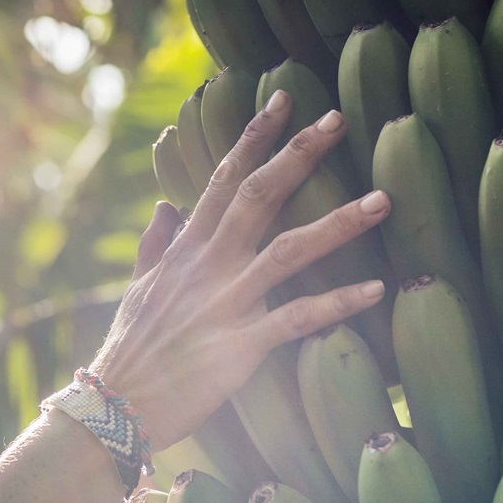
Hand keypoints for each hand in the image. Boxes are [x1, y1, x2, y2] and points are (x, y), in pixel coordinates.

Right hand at [89, 90, 391, 449]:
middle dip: (300, 153)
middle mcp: (210, 263)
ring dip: (338, 223)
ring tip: (383, 200)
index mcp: (187, 247)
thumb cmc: (131, 346)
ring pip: (289, 249)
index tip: (284, 99)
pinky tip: (377, 289)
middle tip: (339, 119)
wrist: (118, 403)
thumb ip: (156, 243)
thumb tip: (164, 204)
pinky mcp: (242, 344)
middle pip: (260, 194)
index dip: (254, 135)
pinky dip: (337, 303)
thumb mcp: (139, 285)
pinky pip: (298, 318)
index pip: (224, 177)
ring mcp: (228, 301)